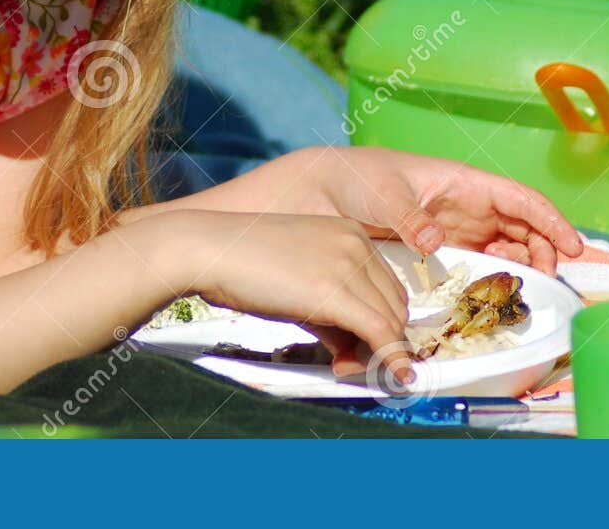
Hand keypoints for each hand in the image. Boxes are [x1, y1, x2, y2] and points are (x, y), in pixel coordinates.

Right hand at [159, 209, 418, 386]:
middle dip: (380, 339)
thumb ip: (329, 308)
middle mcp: (357, 244)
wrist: (211, 249)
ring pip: (389, 321)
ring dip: (376, 353)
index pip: (387, 286)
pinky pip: (380, 331)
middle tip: (345, 360)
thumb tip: (349, 347)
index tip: (354, 344)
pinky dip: (392, 358)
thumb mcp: (298, 279)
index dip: (379, 321)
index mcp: (350, 233)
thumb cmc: (243, 265)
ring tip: (340, 364)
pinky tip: (397, 376)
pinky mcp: (335, 291)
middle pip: (394, 304)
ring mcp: (348, 265)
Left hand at [284, 147, 585, 273]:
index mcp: (462, 183)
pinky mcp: (442, 254)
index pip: (519, 199)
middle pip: (523, 228)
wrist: (321, 194)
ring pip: (507, 250)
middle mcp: (467, 207)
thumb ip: (410, 217)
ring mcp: (457, 232)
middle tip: (548, 282)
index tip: (573, 245)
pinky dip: (495, 282)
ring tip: (523, 293)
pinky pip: (481, 268)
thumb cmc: (356, 179)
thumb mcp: (383, 193)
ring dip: (523, 269)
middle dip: (544, 251)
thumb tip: (436, 242)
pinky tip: (494, 300)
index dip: (550, 220)